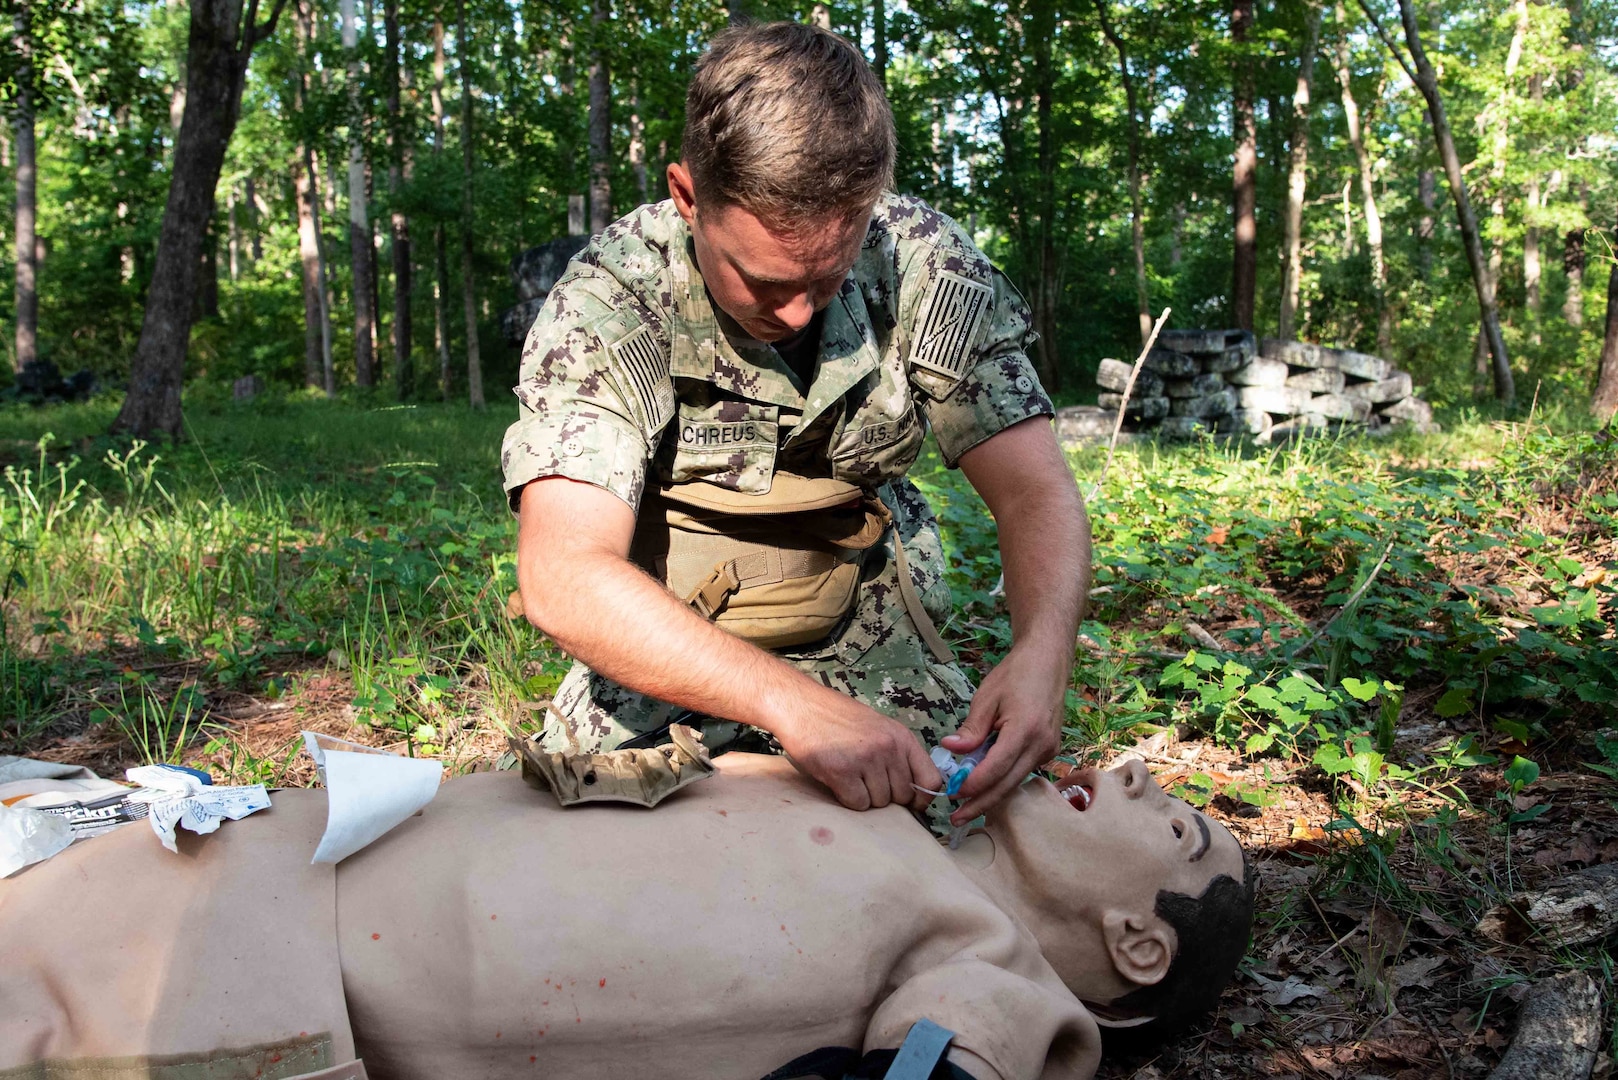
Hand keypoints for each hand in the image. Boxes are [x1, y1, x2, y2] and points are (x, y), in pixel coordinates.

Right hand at [772, 697, 943, 814]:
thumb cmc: (837, 718)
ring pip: (879, 803)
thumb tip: (913, 790)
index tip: (911, 804)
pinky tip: (838, 781)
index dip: (922, 799)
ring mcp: (865, 759)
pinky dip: (847, 799)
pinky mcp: (841, 771)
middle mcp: (888, 747)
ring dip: (865, 797)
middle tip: (866, 782)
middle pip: (903, 796)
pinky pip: (857, 804)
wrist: (800, 705)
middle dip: (887, 797)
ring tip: (850, 776)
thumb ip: (898, 754)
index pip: (931, 780)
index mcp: (901, 737)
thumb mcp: (878, 728)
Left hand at [939, 644, 1068, 825]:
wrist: (1048, 660)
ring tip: (965, 806)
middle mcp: (1042, 746)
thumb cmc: (1015, 674)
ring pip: (1016, 781)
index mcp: (1025, 730)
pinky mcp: (1049, 750)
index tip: (951, 794)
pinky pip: (1022, 771)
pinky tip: (985, 784)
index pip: (995, 769)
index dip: (972, 786)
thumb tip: (950, 751)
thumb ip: (971, 730)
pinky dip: (1003, 780)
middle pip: (1007, 785)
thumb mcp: (986, 698)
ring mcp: (1049, 750)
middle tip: (956, 819)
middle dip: (980, 804)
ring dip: (991, 794)